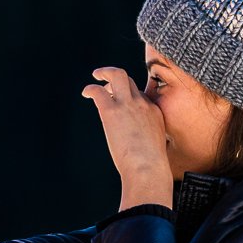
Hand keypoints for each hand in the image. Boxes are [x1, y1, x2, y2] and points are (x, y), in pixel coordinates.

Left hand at [81, 67, 173, 209]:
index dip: (130, 97)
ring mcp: (127, 105)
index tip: (122, 105)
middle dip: (117, 79)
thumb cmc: (151, 167)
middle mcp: (142, 104)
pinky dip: (90, 88)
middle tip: (106, 82)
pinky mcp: (111, 111)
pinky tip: (86, 93)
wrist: (148, 169)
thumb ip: (149, 140)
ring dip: (105, 73)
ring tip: (96, 76)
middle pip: (130, 81)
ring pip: (117, 76)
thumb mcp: (156, 147)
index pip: (141, 96)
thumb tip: (140, 149)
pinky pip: (98, 92)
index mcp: (154, 112)